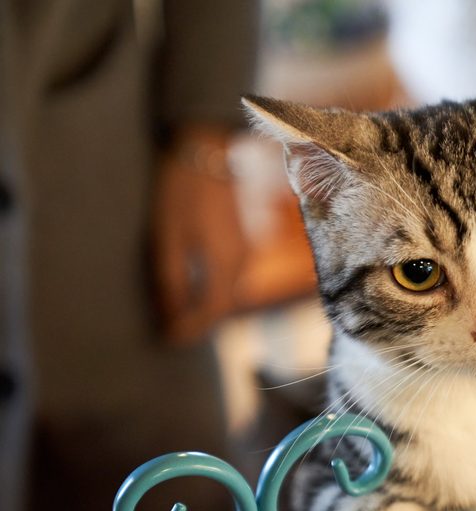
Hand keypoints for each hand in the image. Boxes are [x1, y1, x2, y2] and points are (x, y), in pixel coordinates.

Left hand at [152, 125, 247, 343]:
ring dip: (206, 302)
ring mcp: (248, 246)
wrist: (210, 146)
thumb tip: (170, 315)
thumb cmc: (184, 187)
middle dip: (198, 320)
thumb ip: (170, 279)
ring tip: (179, 310)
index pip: (211, 312)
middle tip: (171, 330)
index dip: (190, 329)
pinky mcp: (245, 235)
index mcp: (226, 262)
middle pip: (223, 302)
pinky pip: (231, 271)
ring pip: (228, 287)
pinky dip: (213, 283)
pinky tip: (195, 280)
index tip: (167, 340)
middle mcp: (244, 259)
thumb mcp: (168, 235)